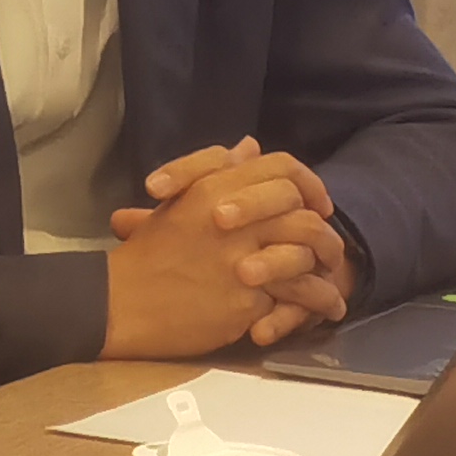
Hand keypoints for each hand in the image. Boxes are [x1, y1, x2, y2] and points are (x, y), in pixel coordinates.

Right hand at [100, 139, 344, 358]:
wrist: (122, 303)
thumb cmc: (147, 255)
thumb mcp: (179, 202)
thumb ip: (217, 172)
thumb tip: (251, 147)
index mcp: (214, 188)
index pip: (280, 168)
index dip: (308, 183)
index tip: (317, 203)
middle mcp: (231, 217)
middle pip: (301, 210)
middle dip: (324, 229)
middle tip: (330, 247)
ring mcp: (241, 258)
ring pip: (306, 252)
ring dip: (326, 267)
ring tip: (334, 283)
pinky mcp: (247, 297)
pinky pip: (297, 295)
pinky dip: (318, 302)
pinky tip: (327, 309)